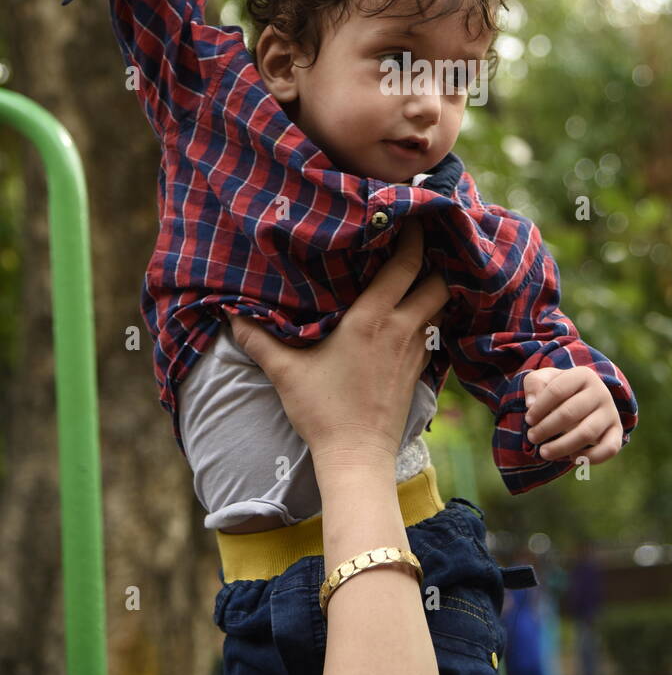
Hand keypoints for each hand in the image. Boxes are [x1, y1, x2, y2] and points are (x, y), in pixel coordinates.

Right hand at [228, 218, 449, 468]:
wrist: (357, 457)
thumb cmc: (322, 411)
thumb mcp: (286, 372)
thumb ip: (259, 339)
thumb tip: (229, 314)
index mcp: (372, 318)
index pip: (406, 264)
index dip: (414, 237)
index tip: (411, 217)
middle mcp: (401, 329)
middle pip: (437, 281)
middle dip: (433, 261)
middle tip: (418, 245)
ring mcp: (415, 351)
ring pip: (440, 306)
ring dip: (433, 289)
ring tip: (418, 275)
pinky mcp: (420, 371)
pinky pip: (435, 332)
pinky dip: (430, 317)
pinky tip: (414, 315)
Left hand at [524, 365, 622, 464]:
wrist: (586, 398)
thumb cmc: (560, 390)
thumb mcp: (545, 379)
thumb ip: (534, 384)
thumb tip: (531, 404)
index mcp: (583, 375)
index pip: (557, 390)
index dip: (539, 408)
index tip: (528, 420)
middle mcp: (601, 392)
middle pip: (570, 413)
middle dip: (546, 428)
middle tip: (532, 437)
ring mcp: (611, 413)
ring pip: (587, 433)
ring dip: (562, 446)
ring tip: (544, 452)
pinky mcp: (617, 432)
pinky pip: (609, 449)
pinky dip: (590, 457)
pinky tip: (572, 458)